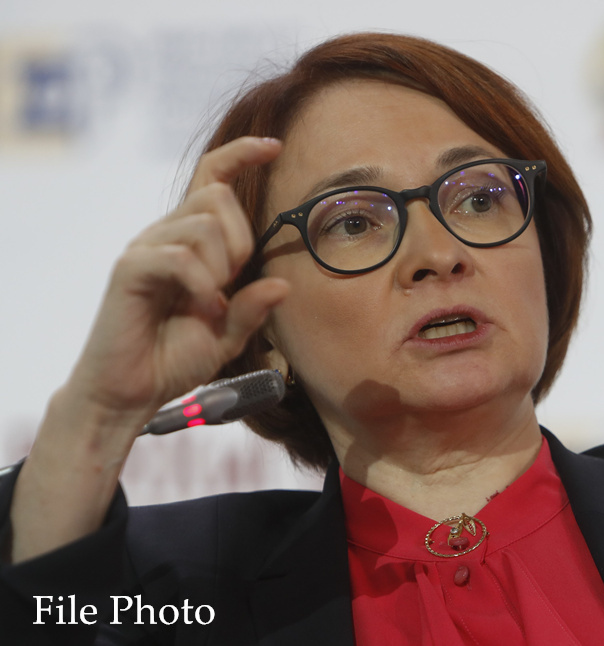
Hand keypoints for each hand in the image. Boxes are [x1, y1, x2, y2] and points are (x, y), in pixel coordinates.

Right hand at [67, 136, 289, 436]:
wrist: (131, 392)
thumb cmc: (174, 358)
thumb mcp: (228, 336)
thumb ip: (253, 309)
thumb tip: (283, 285)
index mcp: (191, 241)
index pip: (213, 178)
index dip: (241, 155)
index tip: (274, 147)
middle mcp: (166, 234)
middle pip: (218, 197)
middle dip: (239, 242)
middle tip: (227, 287)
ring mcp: (146, 248)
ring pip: (203, 225)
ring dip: (219, 269)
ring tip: (209, 305)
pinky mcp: (131, 269)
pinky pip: (179, 256)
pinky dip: (201, 284)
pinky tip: (201, 308)